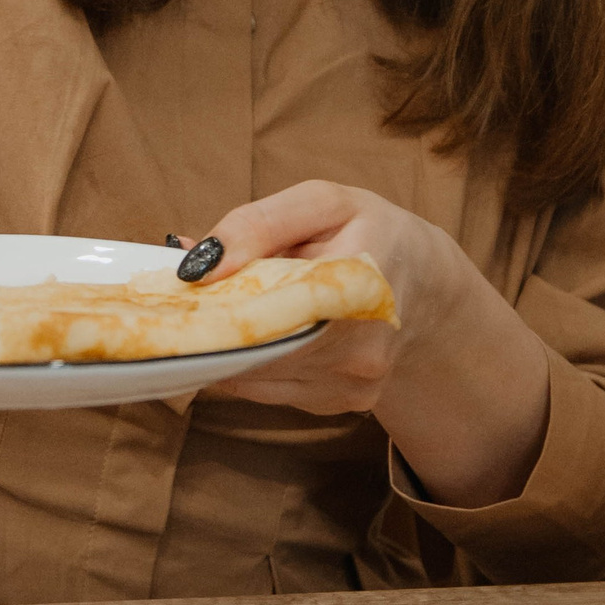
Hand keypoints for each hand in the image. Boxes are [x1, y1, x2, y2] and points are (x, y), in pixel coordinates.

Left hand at [185, 180, 449, 412]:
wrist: (427, 282)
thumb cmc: (370, 230)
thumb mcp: (323, 202)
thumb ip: (258, 224)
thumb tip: (199, 264)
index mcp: (361, 282)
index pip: (271, 307)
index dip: (216, 305)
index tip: (177, 291)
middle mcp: (362, 348)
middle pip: (257, 350)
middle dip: (211, 325)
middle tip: (180, 298)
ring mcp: (354, 384)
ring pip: (256, 375)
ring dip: (225, 345)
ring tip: (214, 307)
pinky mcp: (343, 403)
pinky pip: (271, 387)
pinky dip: (248, 361)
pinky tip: (249, 331)